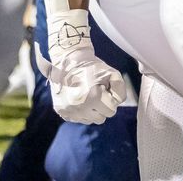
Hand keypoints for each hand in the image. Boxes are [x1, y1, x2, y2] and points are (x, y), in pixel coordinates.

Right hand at [41, 10, 126, 124]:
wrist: (69, 61)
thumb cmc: (93, 67)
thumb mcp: (112, 74)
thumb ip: (120, 91)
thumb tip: (116, 104)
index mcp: (94, 97)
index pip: (111, 111)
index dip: (110, 98)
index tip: (104, 88)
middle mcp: (80, 107)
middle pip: (101, 118)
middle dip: (102, 106)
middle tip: (96, 92)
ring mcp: (69, 110)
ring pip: (89, 120)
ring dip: (91, 110)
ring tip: (87, 95)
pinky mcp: (61, 111)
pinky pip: (78, 119)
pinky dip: (81, 112)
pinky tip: (79, 99)